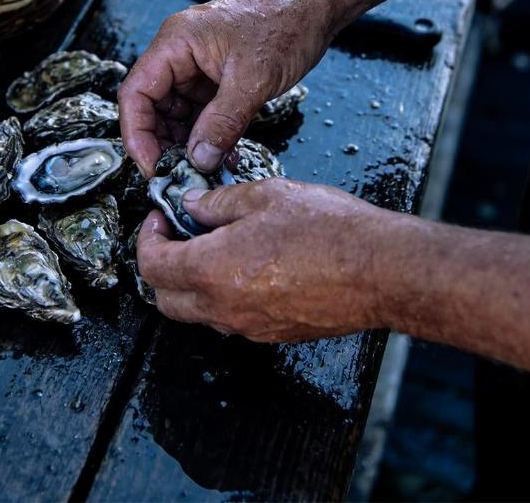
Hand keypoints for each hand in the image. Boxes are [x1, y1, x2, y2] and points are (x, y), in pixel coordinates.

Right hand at [118, 0, 330, 177]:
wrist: (314, 6)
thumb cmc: (285, 22)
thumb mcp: (253, 79)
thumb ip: (223, 122)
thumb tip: (200, 159)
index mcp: (176, 42)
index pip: (136, 93)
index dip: (138, 134)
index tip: (153, 166)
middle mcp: (180, 53)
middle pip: (152, 106)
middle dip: (163, 143)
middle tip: (179, 174)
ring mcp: (198, 66)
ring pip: (177, 114)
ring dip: (187, 143)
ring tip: (202, 169)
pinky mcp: (216, 78)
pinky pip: (201, 112)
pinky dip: (207, 135)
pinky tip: (220, 155)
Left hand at [136, 178, 403, 341]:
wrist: (382, 270)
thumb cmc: (330, 231)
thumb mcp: (266, 196)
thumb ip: (218, 202)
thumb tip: (191, 205)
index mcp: (213, 270)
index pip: (152, 266)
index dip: (148, 238)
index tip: (160, 219)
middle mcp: (225, 308)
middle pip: (165, 299)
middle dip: (161, 266)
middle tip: (177, 235)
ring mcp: (250, 327)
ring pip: (198, 313)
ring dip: (192, 283)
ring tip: (214, 246)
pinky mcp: (274, 334)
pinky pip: (231, 320)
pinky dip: (223, 296)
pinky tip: (247, 265)